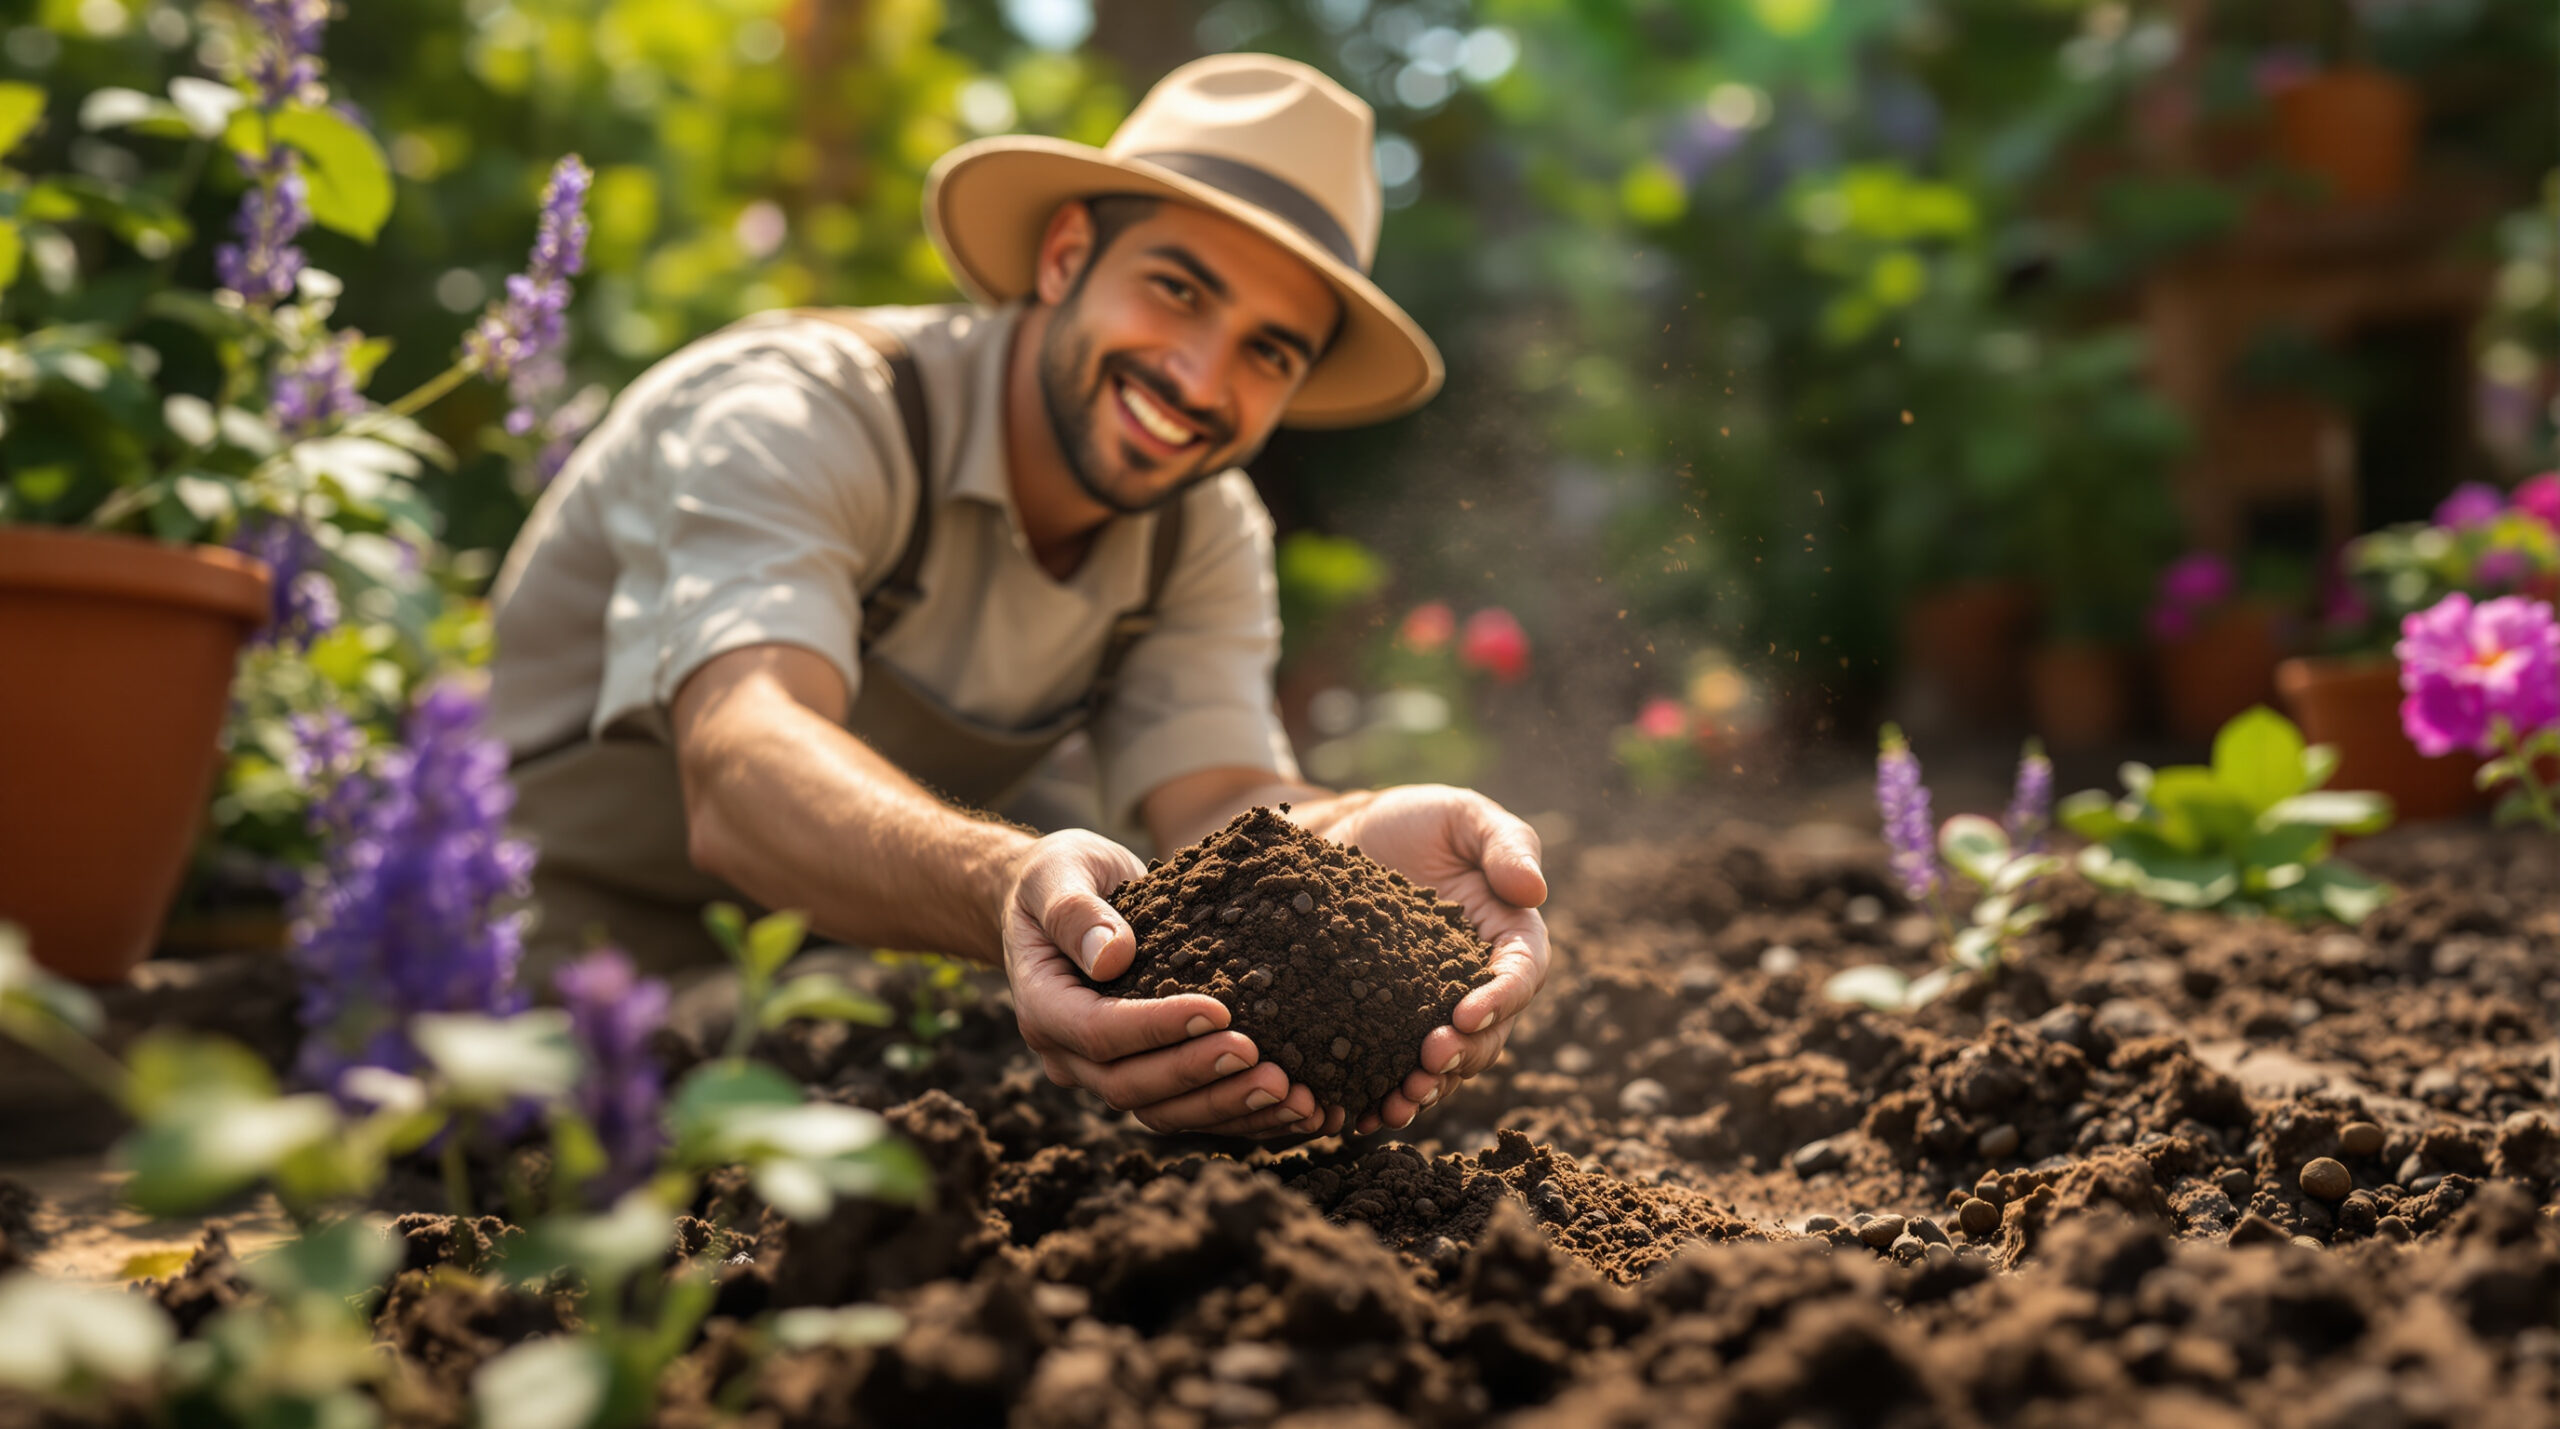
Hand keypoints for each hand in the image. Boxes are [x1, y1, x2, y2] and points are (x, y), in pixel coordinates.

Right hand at [1000, 829, 1322, 1135]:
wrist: (1056, 899)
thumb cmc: (1059, 878)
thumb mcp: (1057, 876)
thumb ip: (1076, 914)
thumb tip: (1112, 956)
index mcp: (1044, 1007)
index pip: (1099, 1032)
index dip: (1158, 1028)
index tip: (1219, 1010)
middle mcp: (1070, 1055)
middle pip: (1132, 1087)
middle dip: (1202, 1078)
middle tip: (1267, 1066)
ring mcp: (1106, 1072)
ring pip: (1165, 1112)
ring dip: (1231, 1108)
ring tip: (1295, 1098)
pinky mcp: (1145, 1075)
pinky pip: (1191, 1109)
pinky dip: (1245, 1115)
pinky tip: (1302, 1110)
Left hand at [1320, 785, 1549, 1132]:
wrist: (1345, 839)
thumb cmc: (1415, 822)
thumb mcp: (1463, 816)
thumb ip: (1506, 844)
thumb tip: (1535, 891)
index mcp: (1508, 937)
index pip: (1520, 975)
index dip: (1500, 1000)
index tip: (1465, 1013)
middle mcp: (1477, 983)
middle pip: (1488, 1035)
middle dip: (1463, 1054)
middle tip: (1429, 1061)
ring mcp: (1431, 1010)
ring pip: (1447, 1065)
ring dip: (1428, 1089)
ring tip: (1398, 1102)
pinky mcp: (1386, 1025)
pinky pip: (1394, 1069)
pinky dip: (1383, 1095)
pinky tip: (1359, 1113)